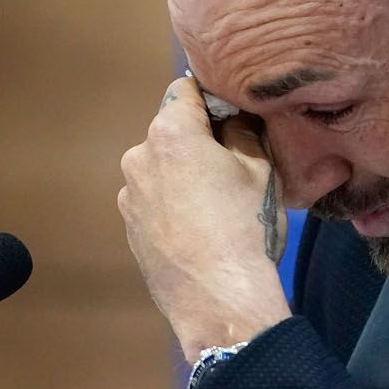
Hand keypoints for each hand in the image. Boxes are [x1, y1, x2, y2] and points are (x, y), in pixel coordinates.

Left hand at [119, 77, 290, 363]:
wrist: (218, 300)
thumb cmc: (245, 227)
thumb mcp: (260, 169)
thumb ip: (242, 130)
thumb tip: (232, 116)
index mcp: (169, 132)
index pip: (186, 88)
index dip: (213, 98)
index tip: (234, 117)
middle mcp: (138, 156)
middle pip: (171, 130)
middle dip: (198, 139)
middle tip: (232, 165)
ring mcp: (129, 194)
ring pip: (161, 167)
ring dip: (182, 173)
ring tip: (215, 205)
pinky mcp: (129, 227)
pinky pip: (153, 199)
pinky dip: (171, 203)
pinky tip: (198, 229)